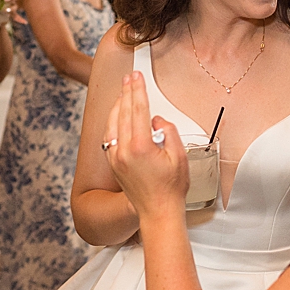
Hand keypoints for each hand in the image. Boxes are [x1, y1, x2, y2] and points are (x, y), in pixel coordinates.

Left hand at [104, 71, 188, 221]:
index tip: (137, 77)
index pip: (138, 109)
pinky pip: (109, 136)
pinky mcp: (113, 164)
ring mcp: (116, 157)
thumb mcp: (180, 156)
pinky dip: (112, 122)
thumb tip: (157, 121)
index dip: (138, 90)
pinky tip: (116, 117)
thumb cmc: (171, 188)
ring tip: (123, 92)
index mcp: (141, 146)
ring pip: (112, 123)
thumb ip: (169, 132)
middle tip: (129, 77)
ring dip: (117, 105)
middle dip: (127, 92)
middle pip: (123, 112)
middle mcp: (124, 150)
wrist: (157, 212)